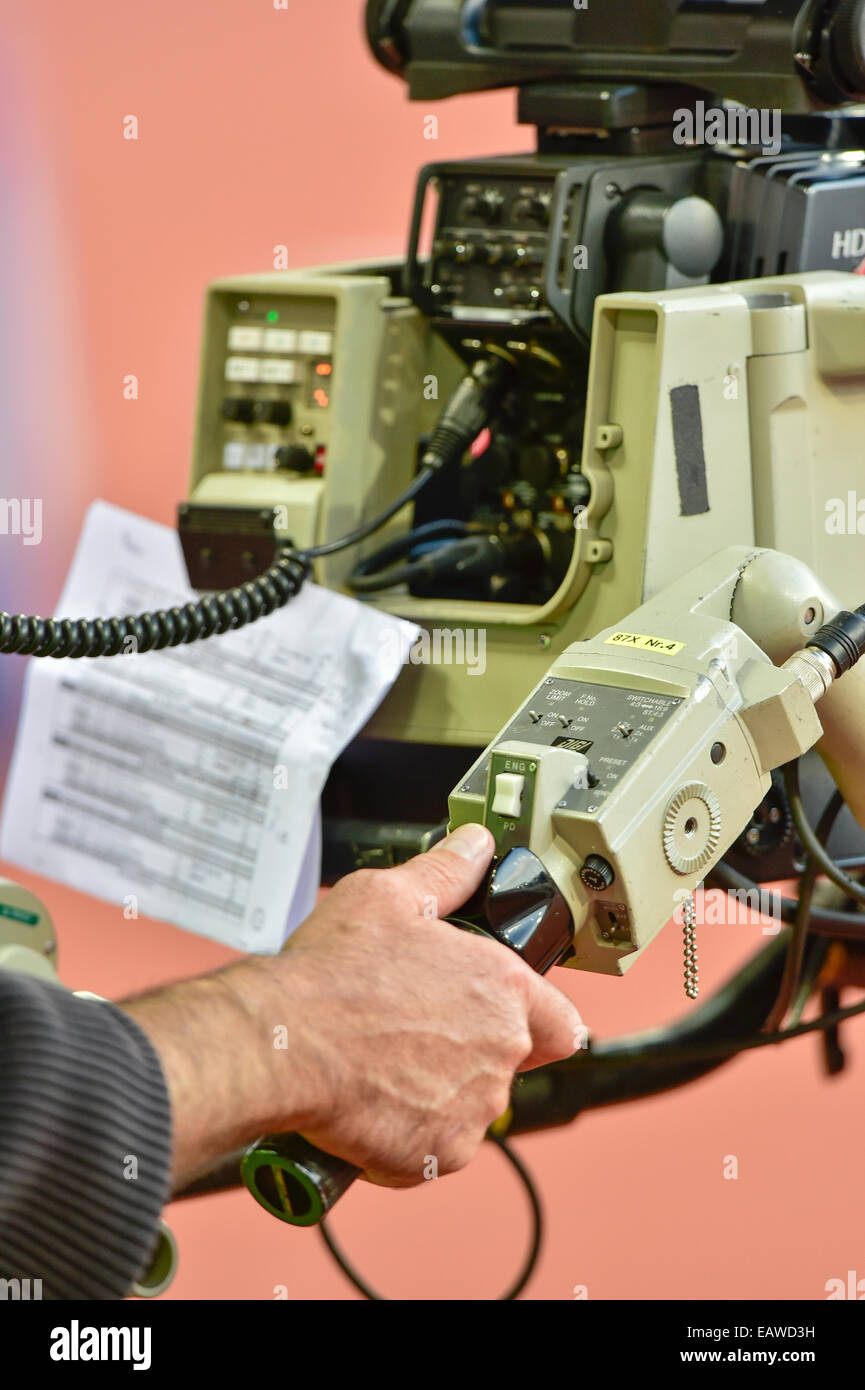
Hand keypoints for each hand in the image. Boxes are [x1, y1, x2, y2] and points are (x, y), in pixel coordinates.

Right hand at [124, 823, 579, 1190]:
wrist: (281, 1044)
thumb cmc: (333, 972)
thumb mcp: (390, 896)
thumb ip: (446, 872)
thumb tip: (475, 845)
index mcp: (502, 987)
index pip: (561, 1021)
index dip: (535, 1019)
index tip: (499, 1017)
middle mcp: (501, 1051)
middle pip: (506, 1061)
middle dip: (466, 1051)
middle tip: (410, 1030)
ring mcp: (473, 1109)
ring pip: (467, 1105)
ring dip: (437, 1092)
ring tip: (382, 1062)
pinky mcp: (438, 1155)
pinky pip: (433, 1148)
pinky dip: (407, 1133)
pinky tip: (370, 1099)